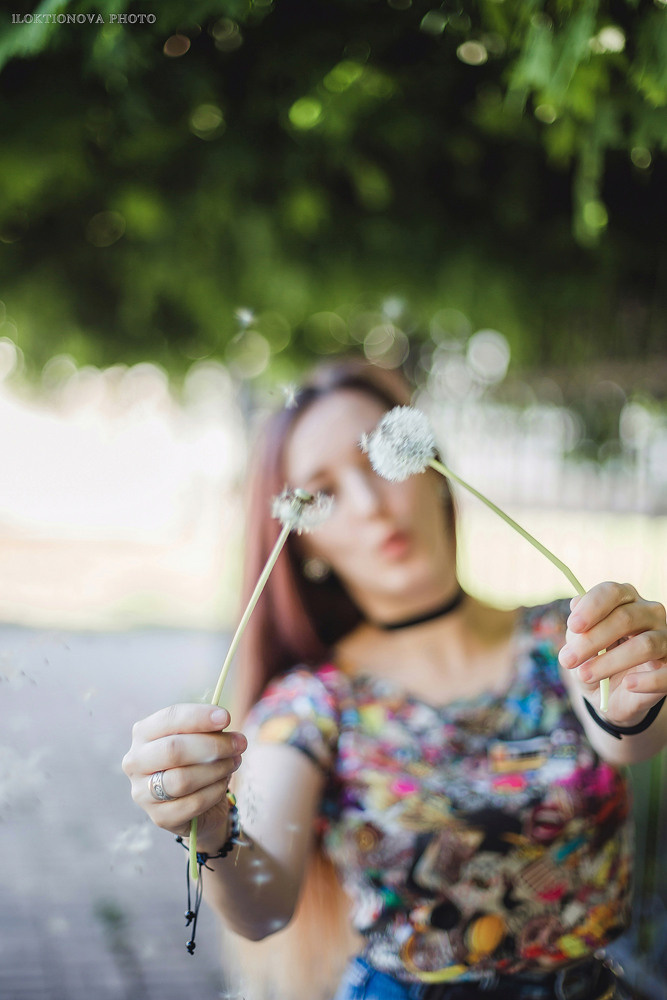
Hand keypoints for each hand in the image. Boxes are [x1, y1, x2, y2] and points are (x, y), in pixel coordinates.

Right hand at [122, 704, 246, 851]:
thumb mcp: (201, 738)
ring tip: (235, 762)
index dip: (199, 717)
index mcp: (143, 733)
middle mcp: (135, 761)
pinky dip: (215, 791)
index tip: (226, 717)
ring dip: (216, 769)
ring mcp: (142, 792)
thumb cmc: (197, 760)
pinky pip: (192, 803)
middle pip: (174, 750)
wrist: (198, 803)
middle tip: (240, 743)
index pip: (169, 718)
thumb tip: (222, 721)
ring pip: (182, 779)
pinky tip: (224, 783)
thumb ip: (208, 729)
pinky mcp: (159, 816)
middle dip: (213, 745)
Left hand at [558, 582, 666, 725]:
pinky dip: (647, 680)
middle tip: (567, 660)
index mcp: (625, 599)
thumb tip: (576, 607)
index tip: (573, 626)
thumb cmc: (595, 659)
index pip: (612, 592)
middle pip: (625, 618)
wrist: (612, 693)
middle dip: (592, 640)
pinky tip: (629, 684)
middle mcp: (649, 613)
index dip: (592, 607)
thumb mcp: (578, 645)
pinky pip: (666, 674)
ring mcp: (665, 639)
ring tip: (585, 675)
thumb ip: (577, 630)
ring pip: (645, 645)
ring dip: (611, 662)